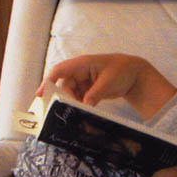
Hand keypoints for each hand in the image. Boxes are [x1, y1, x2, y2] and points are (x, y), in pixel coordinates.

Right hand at [41, 53, 176, 119]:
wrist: (135, 75)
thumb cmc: (122, 70)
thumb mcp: (109, 82)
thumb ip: (95, 93)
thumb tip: (84, 104)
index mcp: (83, 64)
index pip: (60, 70)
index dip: (48, 81)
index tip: (41, 94)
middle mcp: (80, 71)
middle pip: (64, 86)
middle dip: (64, 98)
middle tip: (66, 110)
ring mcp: (84, 81)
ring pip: (71, 94)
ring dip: (72, 103)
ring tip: (76, 112)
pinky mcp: (88, 90)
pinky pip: (78, 98)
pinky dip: (79, 105)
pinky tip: (82, 112)